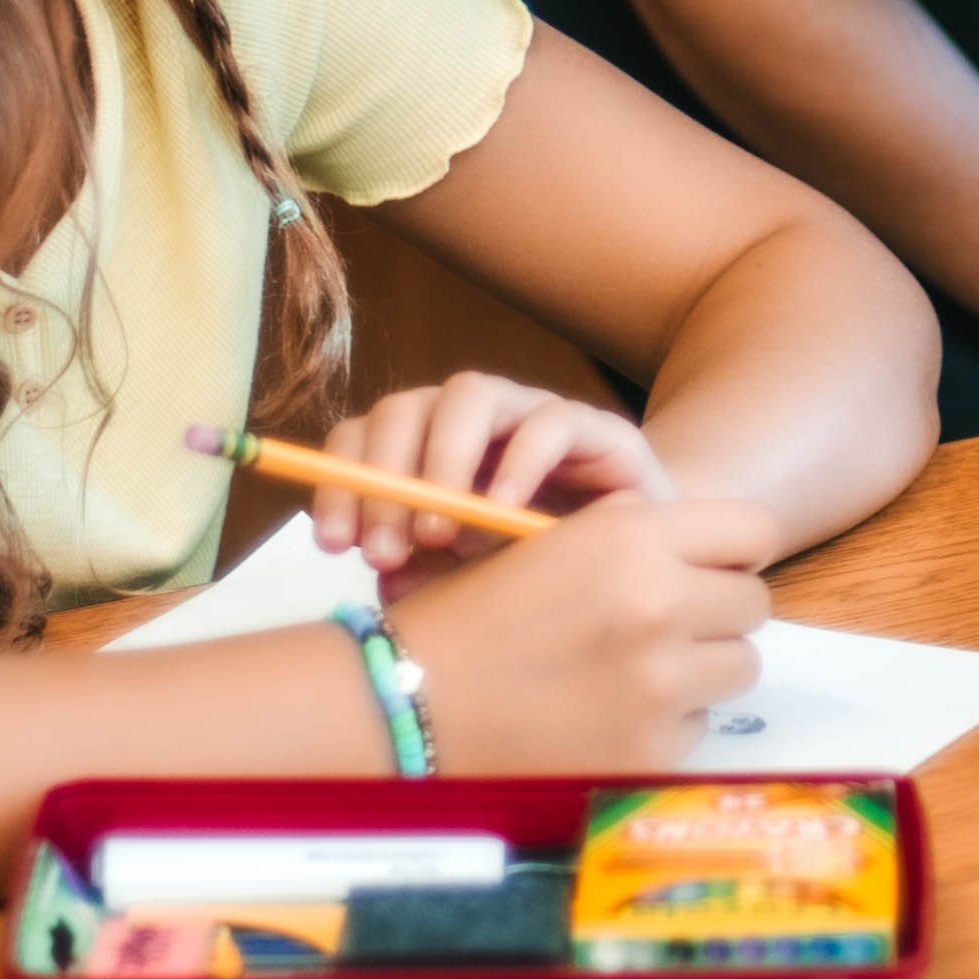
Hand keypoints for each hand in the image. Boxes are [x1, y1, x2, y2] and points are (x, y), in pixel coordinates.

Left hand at [308, 370, 672, 575]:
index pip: (362, 441)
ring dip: (443, 459)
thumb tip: (383, 577)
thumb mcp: (469, 584)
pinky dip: (519, 462)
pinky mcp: (594, 430)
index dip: (338, 481)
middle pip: (404, 408)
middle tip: (382, 548)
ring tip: (438, 530)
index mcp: (427, 453)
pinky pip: (549, 421)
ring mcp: (531, 417)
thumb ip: (424, 576)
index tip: (334, 543)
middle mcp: (472, 425)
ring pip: (470, 394)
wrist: (645, 572)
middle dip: (383, 476)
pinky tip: (502, 512)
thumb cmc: (543, 578)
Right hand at [379, 488, 772, 770]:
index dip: (733, 550)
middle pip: (753, 603)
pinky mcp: (651, 749)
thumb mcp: (551, 543)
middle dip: (718, 612)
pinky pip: (698, 726)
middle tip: (671, 626)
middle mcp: (658, 604)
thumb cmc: (472, 617)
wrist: (409, 704)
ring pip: (738, 667)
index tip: (713, 567)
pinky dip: (666, 723)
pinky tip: (608, 716)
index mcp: (631, 539)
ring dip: (702, 669)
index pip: (752, 530)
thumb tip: (705, 547)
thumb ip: (633, 535)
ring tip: (639, 671)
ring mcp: (659, 683)